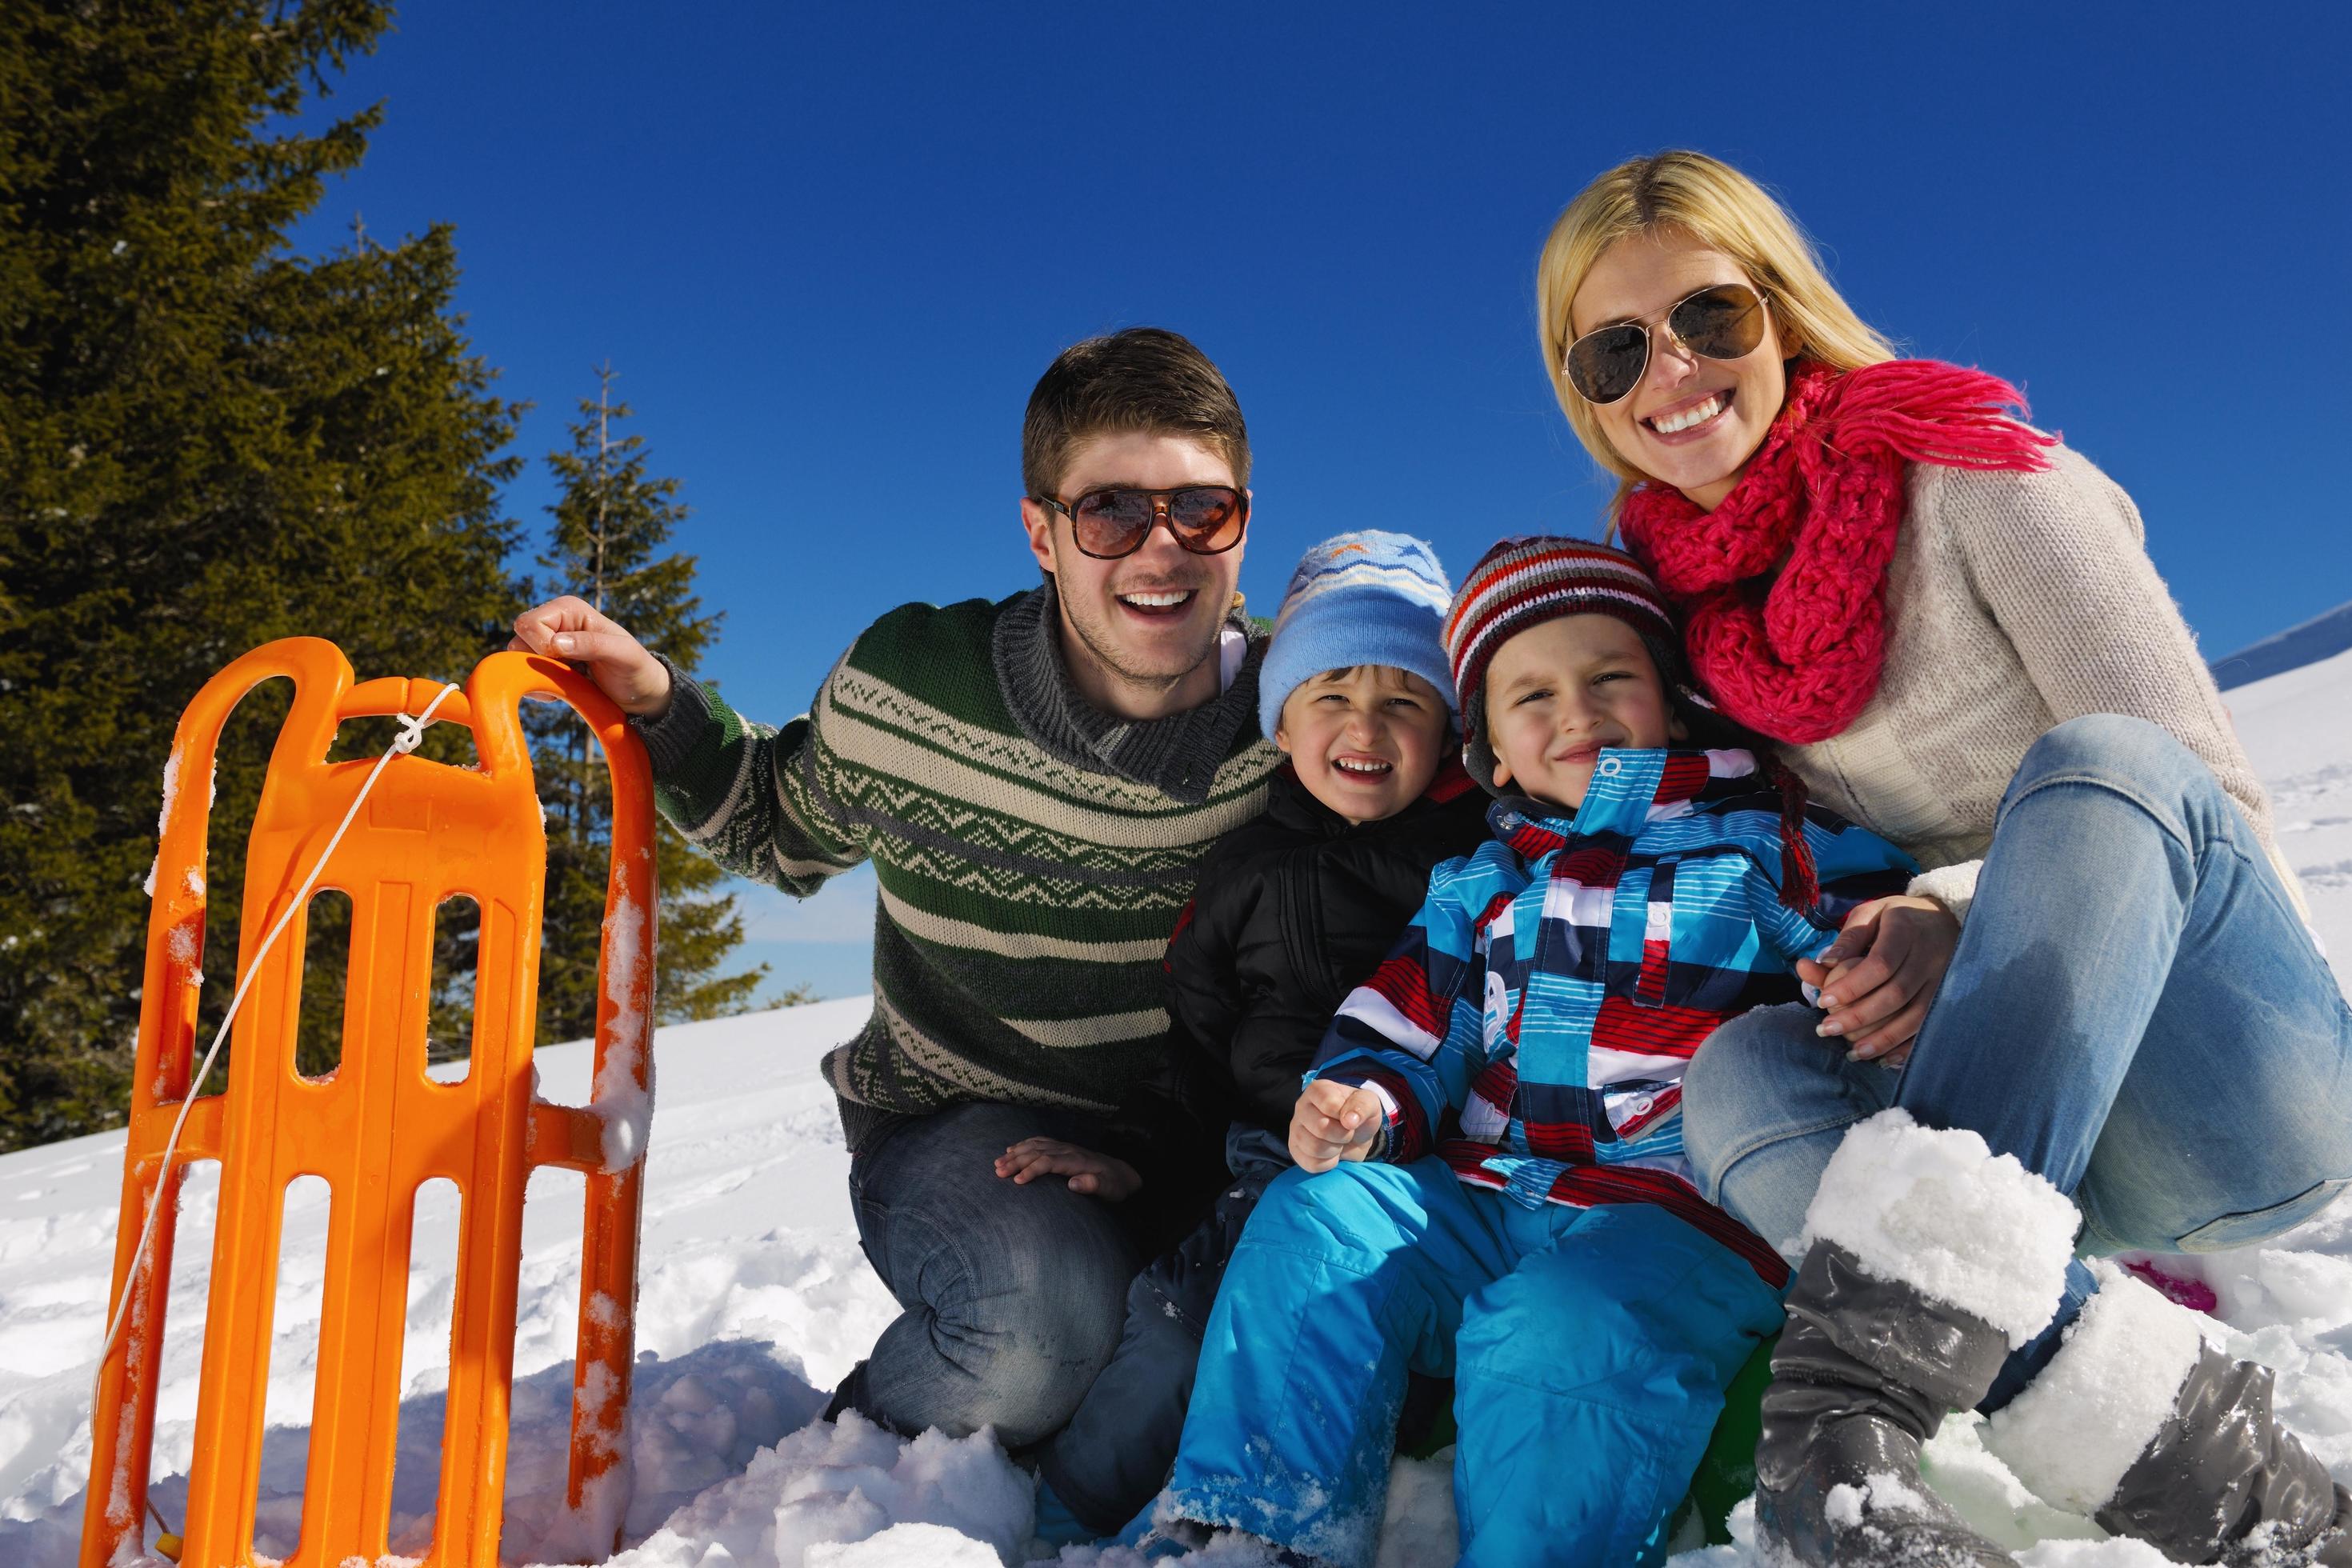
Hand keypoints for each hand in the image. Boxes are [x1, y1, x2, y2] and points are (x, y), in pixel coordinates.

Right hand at [508, 595, 672, 717]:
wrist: (640, 693)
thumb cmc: (636, 668)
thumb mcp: (623, 654)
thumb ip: (592, 645)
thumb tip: (555, 644)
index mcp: (568, 609)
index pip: (529, 624)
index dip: (542, 646)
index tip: (569, 659)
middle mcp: (554, 623)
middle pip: (518, 642)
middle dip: (539, 663)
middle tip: (571, 671)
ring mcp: (547, 645)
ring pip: (518, 662)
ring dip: (540, 678)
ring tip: (571, 681)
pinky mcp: (546, 666)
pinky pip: (524, 678)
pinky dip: (540, 689)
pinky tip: (564, 690)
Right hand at [992, 1138, 1140, 1200]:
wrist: (1121, 1173)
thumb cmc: (1113, 1185)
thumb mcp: (1109, 1189)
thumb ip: (1093, 1186)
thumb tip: (1073, 1183)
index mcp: (1076, 1161)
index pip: (1048, 1162)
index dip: (1032, 1170)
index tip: (1017, 1181)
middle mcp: (1067, 1151)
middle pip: (1037, 1152)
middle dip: (1016, 1161)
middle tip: (997, 1171)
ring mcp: (1064, 1147)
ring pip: (1035, 1146)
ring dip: (1015, 1153)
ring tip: (997, 1162)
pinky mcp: (1062, 1148)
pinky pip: (1040, 1141)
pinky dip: (1024, 1144)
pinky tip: (1012, 1148)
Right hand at [1289, 1079, 1384, 1172]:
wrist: (1356, 1135)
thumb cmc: (1359, 1115)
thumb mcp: (1370, 1104)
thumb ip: (1363, 1106)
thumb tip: (1349, 1121)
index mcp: (1318, 1090)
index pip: (1329, 1104)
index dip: (1345, 1116)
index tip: (1351, 1118)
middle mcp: (1301, 1106)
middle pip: (1321, 1128)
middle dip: (1343, 1135)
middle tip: (1347, 1132)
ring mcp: (1295, 1129)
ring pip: (1314, 1147)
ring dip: (1335, 1150)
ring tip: (1338, 1142)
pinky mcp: (1295, 1150)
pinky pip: (1311, 1164)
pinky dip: (1328, 1163)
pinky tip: (1331, 1154)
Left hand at [1796, 895, 1959, 1065]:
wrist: (1946, 917)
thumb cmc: (1896, 918)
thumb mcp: (1871, 914)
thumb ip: (1848, 939)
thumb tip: (1822, 963)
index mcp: (1906, 929)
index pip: (1880, 964)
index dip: (1851, 986)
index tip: (1822, 1001)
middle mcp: (1930, 955)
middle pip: (1896, 993)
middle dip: (1859, 1016)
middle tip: (1826, 1030)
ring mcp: (1944, 978)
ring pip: (1916, 1015)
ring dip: (1883, 1038)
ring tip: (1853, 1053)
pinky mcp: (1950, 996)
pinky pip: (1930, 1026)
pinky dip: (1908, 1046)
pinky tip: (1885, 1060)